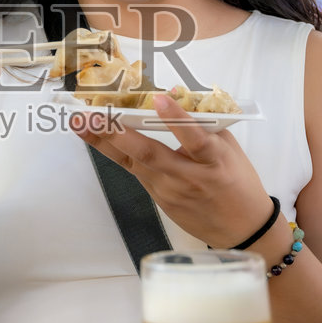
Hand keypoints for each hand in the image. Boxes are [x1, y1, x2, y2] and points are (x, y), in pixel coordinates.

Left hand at [76, 94, 270, 248]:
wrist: (241, 228)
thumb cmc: (238, 182)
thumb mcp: (229, 148)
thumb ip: (204, 122)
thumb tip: (174, 94)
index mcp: (214, 161)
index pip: (196, 139)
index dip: (178, 120)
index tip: (159, 99)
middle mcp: (188, 177)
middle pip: (149, 154)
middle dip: (117, 133)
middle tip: (91, 115)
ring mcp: (170, 191)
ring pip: (132, 164)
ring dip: (104, 143)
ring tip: (80, 124)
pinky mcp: (158, 199)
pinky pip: (135, 172)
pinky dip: (118, 153)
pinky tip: (98, 138)